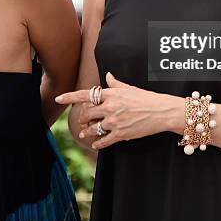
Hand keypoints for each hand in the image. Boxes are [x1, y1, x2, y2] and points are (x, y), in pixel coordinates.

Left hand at [55, 72, 181, 148]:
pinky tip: (95, 144)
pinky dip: (97, 143)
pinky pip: (103, 141)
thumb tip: (108, 76)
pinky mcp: (121, 134)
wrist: (161, 111)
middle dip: (83, 118)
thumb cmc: (147, 98)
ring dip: (86, 132)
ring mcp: (114, 122)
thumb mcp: (130, 88)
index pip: (85, 94)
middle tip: (82, 120)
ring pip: (93, 129)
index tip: (59, 98)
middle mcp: (110, 107)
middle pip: (86, 114)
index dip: (70, 96)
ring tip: (84, 134)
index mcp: (111, 94)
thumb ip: (116, 83)